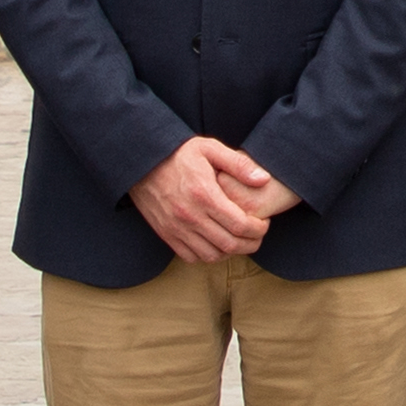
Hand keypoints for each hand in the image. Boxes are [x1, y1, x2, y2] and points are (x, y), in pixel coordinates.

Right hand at [133, 134, 288, 270]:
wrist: (142, 162)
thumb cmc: (179, 154)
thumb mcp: (209, 148)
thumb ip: (238, 164)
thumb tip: (263, 179)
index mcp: (204, 194)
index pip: (240, 225)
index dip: (259, 229)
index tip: (264, 222)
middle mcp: (190, 216)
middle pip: (230, 244)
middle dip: (251, 244)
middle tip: (257, 235)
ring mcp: (177, 228)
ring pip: (212, 255)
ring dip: (231, 252)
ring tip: (239, 240)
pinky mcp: (166, 234)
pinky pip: (192, 257)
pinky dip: (208, 255)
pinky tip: (216, 243)